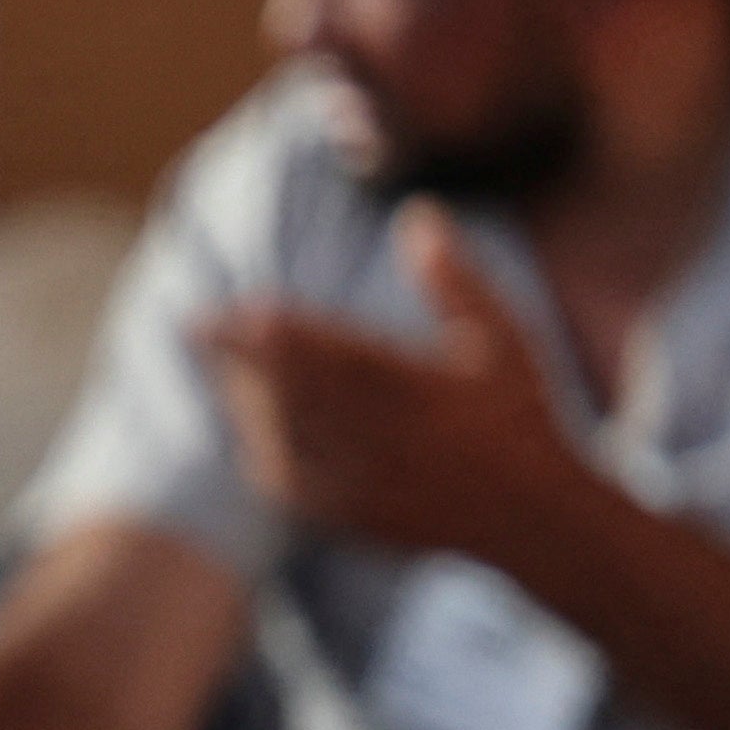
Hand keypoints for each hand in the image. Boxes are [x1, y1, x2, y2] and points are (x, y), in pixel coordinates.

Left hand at [195, 210, 604, 566]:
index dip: (270, 329)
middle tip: (198, 324)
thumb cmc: (519, 416)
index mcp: (410, 385)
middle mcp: (376, 434)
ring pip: (277, 432)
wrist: (532, 518)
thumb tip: (417, 211)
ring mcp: (357, 479)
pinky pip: (283, 479)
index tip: (240, 307)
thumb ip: (455, 279)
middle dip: (237, 354)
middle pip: (285, 387)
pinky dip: (260, 444)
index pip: (320, 349)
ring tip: (217, 359)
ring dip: (242, 394)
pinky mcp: (347, 515)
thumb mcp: (503, 340)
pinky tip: (247, 416)